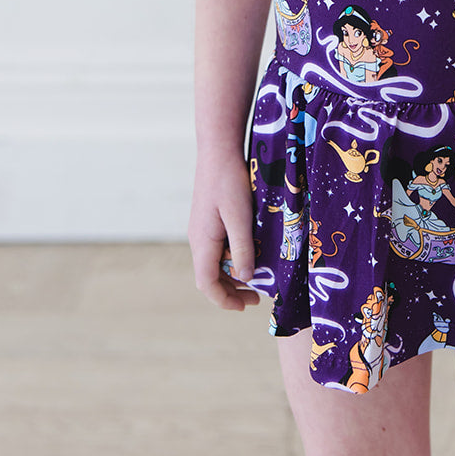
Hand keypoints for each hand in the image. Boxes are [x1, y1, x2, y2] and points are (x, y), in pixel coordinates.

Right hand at [188, 152, 261, 312]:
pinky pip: (216, 248)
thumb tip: (246, 277)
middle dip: (231, 291)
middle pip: (209, 277)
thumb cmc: (229, 180)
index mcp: (202, 242)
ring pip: (213, 263)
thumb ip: (243, 248)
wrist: (218, 149)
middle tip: (256, 297)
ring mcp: (201, 229)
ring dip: (232, 275)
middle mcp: (198, 239)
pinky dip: (230, 258)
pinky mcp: (208, 219)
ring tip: (256, 278)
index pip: (206, 284)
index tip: (245, 306)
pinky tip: (248, 253)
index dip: (224, 300)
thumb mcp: (240, 216)